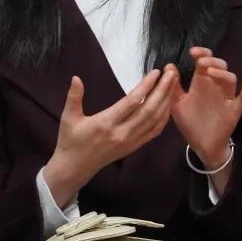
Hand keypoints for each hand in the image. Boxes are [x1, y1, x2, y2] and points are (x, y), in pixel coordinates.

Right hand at [42, 68, 177, 207]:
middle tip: (171, 73)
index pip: (132, 102)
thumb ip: (73, 97)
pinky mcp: (134, 147)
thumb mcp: (68, 118)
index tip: (155, 72)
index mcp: (106, 124)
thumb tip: (76, 78)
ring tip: (173, 84)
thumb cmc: (71, 141)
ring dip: (166, 101)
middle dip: (163, 90)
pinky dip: (164, 117)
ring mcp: (130, 142)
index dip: (145, 86)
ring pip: (155, 121)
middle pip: (149, 110)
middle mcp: (122, 133)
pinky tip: (167, 105)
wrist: (75, 168)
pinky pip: (154, 132)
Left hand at [170, 47, 241, 171]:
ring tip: (210, 72)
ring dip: (222, 73)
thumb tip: (169, 66)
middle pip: (219, 66)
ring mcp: (226, 97)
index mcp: (201, 83)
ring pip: (230, 79)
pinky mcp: (234, 110)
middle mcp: (215, 87)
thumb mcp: (176, 104)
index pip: (204, 62)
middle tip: (201, 61)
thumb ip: (173, 87)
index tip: (192, 52)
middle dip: (211, 60)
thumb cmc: (190, 122)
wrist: (201, 146)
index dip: (201, 53)